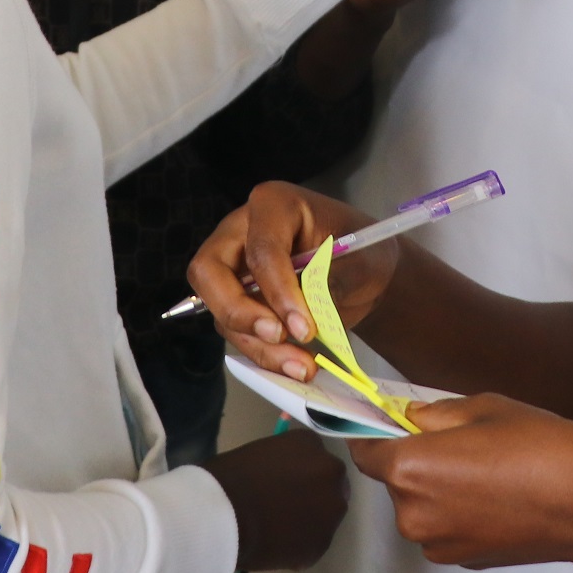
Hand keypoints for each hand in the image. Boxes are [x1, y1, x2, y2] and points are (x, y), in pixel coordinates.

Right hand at [190, 181, 401, 382]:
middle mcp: (241, 232)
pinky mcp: (238, 301)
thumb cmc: (361, 252)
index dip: (277, 290)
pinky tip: (295, 366)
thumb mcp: (357, 261)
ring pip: (222, 311)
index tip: (305, 327)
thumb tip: (300, 323)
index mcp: (273, 205)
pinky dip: (264, 354)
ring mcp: (234, 268)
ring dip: (258, 345)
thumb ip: (326, 285)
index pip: (261, 249)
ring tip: (301, 366)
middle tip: (278, 336)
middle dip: (240, 312)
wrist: (363, 272)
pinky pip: (237, 332)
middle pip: (210, 272)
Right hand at [200, 427, 349, 571]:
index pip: (314, 458)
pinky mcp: (323, 542)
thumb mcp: (259, 453)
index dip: (299, 473)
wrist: (225, 516)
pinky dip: (299, 545)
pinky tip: (275, 545)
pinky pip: (313, 542)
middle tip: (285, 508)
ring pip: (325, 516)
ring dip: (309, 521)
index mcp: (311, 444)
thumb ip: (283, 463)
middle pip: (329, 485)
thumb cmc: (229, 477)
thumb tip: (284, 480)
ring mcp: (332, 509)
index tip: (282, 483)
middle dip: (312, 495)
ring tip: (278, 529)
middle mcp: (331, 472)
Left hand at [351, 392, 572, 571]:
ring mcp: (437, 543)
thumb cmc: (546, 452)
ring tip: (486, 468)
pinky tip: (497, 496)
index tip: (386, 421)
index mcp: (411, 468)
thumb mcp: (488, 408)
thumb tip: (412, 417)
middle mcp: (413, 513)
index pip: (364, 449)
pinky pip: (444, 527)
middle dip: (416, 458)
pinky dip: (458, 512)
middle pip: (394, 479)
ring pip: (420, 505)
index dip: (373, 432)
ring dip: (438, 487)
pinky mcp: (462, 560)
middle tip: (461, 440)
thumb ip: (437, 413)